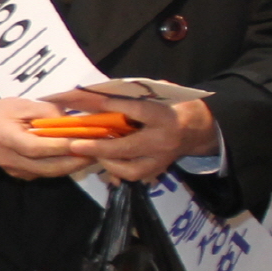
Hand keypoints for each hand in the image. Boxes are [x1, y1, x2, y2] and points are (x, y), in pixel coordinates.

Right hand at [0, 99, 95, 180]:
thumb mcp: (20, 104)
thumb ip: (45, 111)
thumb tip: (69, 120)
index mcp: (6, 138)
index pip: (36, 147)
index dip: (60, 147)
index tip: (83, 141)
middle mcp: (10, 159)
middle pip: (46, 167)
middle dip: (74, 161)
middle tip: (96, 152)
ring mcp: (15, 170)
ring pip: (48, 173)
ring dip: (72, 166)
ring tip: (92, 155)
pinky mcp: (21, 175)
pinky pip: (45, 174)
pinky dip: (62, 167)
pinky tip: (76, 158)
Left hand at [51, 88, 218, 185]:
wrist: (196, 128)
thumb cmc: (171, 106)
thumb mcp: (158, 94)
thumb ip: (134, 95)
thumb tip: (101, 94)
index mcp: (164, 116)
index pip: (138, 111)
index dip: (115, 107)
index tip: (92, 102)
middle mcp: (162, 140)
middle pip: (128, 146)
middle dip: (99, 147)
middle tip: (75, 145)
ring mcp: (160, 159)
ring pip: (130, 169)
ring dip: (106, 162)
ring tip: (89, 152)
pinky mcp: (157, 170)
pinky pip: (133, 176)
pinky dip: (115, 170)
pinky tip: (103, 160)